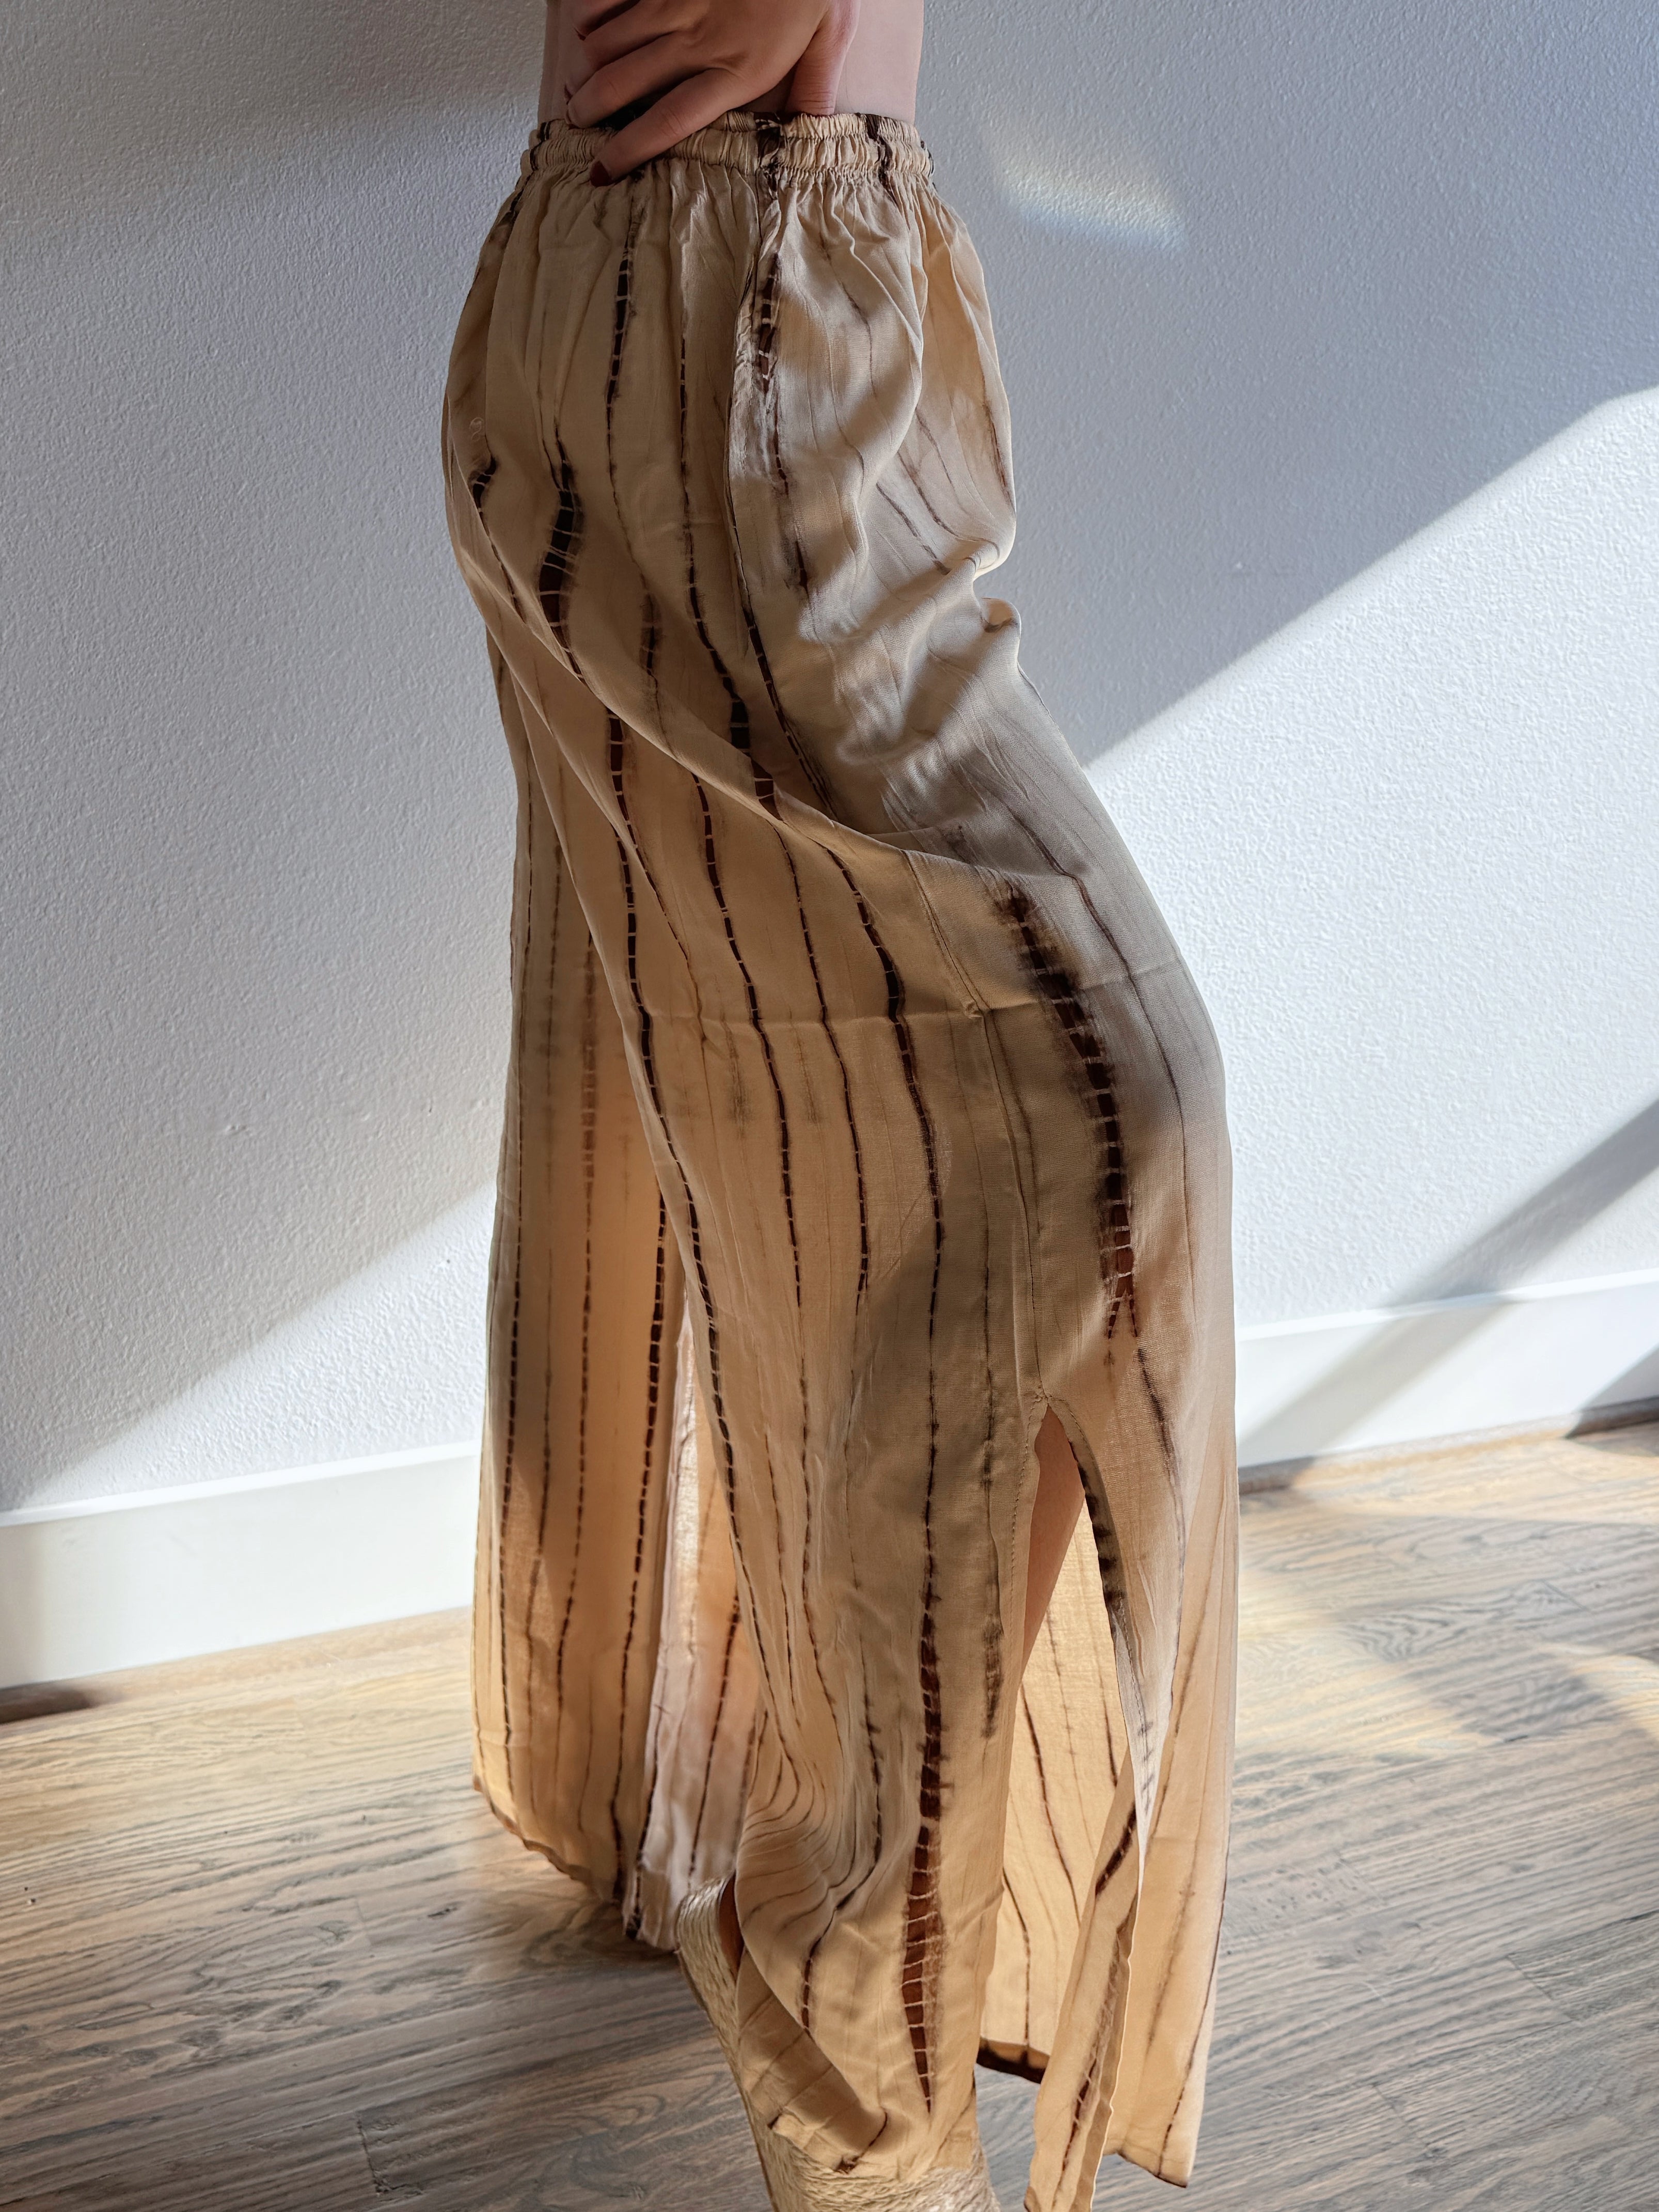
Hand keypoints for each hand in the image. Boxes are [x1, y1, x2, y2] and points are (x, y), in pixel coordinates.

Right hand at [565, 0, 861, 179]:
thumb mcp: (832, 35)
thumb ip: (816, 88)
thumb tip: (812, 134)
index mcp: (738, 71)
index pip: (669, 122)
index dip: (628, 149)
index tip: (601, 170)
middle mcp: (699, 40)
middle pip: (624, 83)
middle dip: (589, 107)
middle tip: (576, 121)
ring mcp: (677, 1)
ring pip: (611, 41)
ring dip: (586, 66)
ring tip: (576, 85)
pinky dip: (592, 14)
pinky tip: (587, 30)